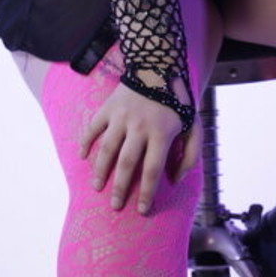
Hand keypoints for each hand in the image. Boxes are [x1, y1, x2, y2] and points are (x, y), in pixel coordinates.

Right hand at [80, 84, 200, 215]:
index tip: (141, 210)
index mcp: (161, 134)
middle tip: (115, 206)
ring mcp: (121, 117)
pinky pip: (93, 128)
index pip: (152, 170)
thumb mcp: (193, 127)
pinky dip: (85, 142)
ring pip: (107, 149)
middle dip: (120, 188)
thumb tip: (174, 181)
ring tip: (97, 187)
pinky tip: (82, 157)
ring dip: (100, 170)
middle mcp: (139, 127)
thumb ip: (189, 156)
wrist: (159, 66)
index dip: (146, 192)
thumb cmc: (178, 101)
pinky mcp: (108, 108)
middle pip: (127, 164)